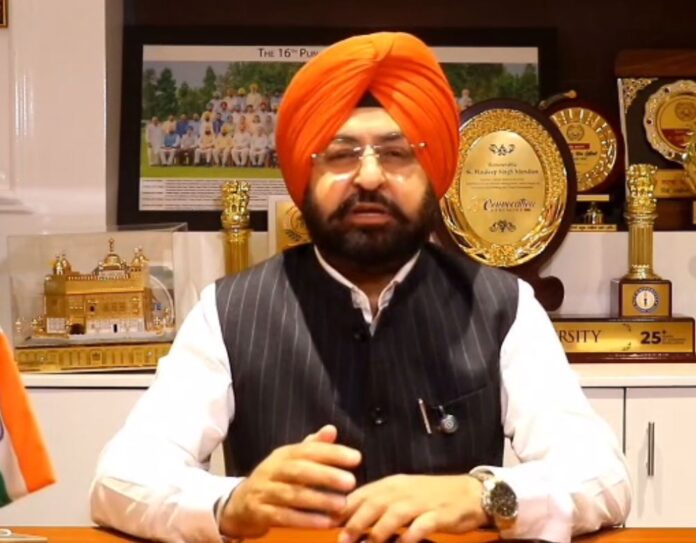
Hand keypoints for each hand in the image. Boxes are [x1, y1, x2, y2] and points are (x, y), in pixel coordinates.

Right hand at [219, 425, 361, 538]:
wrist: (239, 505)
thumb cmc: (275, 480)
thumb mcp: (291, 461)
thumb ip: (313, 447)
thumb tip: (332, 429)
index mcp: (283, 455)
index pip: (308, 450)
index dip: (332, 453)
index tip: (356, 458)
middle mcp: (272, 470)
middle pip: (299, 470)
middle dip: (326, 475)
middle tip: (351, 481)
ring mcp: (264, 491)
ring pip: (292, 495)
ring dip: (319, 500)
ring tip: (342, 504)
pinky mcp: (260, 513)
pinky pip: (283, 517)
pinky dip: (305, 520)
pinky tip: (324, 522)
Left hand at [339, 474, 487, 542]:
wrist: (469, 493)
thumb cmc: (430, 497)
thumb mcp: (402, 495)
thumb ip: (378, 504)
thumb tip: (348, 519)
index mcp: (392, 484)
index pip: (363, 493)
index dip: (345, 507)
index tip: (328, 521)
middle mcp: (404, 491)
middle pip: (375, 503)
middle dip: (356, 521)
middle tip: (342, 539)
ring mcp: (421, 502)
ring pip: (395, 514)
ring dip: (378, 531)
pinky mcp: (439, 514)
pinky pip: (422, 525)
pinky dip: (410, 535)